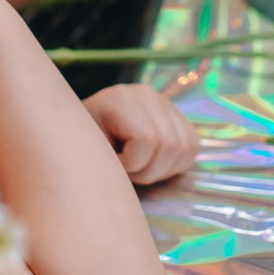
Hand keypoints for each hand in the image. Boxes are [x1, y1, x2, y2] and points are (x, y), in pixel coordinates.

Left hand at [81, 84, 196, 184]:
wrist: (83, 129)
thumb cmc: (82, 145)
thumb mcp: (86, 151)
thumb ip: (107, 161)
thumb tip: (125, 178)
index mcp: (121, 99)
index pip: (147, 138)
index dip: (131, 163)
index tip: (112, 164)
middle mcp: (148, 96)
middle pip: (170, 145)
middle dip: (148, 171)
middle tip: (126, 171)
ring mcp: (165, 104)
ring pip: (185, 148)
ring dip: (162, 170)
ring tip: (138, 166)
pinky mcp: (178, 117)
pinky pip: (192, 147)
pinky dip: (175, 164)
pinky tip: (152, 163)